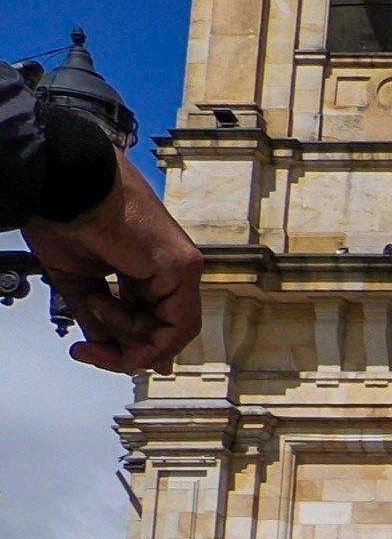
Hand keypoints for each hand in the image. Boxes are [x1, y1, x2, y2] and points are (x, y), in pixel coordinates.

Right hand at [20, 149, 205, 373]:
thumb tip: (104, 347)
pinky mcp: (182, 267)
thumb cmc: (64, 215)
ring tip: (93, 305)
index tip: (98, 355)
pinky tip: (106, 312)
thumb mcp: (79, 280)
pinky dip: (145, 337)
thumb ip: (97, 317)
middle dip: (127, 351)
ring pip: (172, 333)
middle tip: (91, 353)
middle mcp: (171, 269)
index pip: (153, 320)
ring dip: (127, 338)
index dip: (131, 346)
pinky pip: (178, 326)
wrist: (62, 183)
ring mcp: (181, 267)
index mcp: (148, 267)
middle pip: (164, 331)